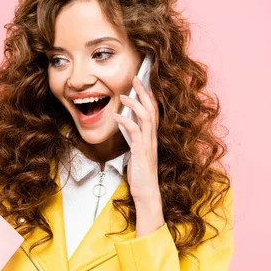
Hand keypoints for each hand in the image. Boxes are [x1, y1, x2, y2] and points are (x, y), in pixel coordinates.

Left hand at [113, 77, 164, 233]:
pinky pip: (135, 133)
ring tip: (124, 95)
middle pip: (152, 109)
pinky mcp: (141, 152)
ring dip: (135, 104)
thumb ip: (134, 137)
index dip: (148, 95)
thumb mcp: (137, 151)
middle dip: (144, 92)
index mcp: (152, 136)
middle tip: (136, 78)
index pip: (153, 111)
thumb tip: (125, 125)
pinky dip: (126, 122)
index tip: (141, 83)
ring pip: (146, 118)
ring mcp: (148, 144)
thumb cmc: (141, 174)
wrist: (147, 192)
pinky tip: (117, 117)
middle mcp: (152, 137)